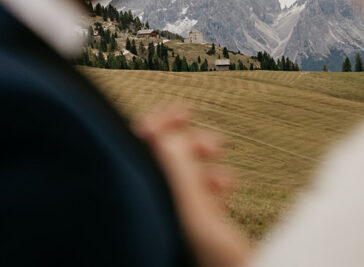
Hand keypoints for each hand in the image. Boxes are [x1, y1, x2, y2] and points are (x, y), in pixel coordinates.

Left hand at [137, 106, 251, 266]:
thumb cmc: (215, 262)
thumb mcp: (194, 215)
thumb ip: (176, 171)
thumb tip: (164, 134)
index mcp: (143, 204)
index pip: (136, 152)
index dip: (159, 125)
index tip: (187, 111)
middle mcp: (151, 212)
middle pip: (158, 163)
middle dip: (189, 146)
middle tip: (216, 145)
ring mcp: (169, 226)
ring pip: (179, 181)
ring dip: (203, 167)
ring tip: (225, 176)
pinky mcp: (189, 238)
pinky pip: (193, 201)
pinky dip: (209, 188)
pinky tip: (226, 189)